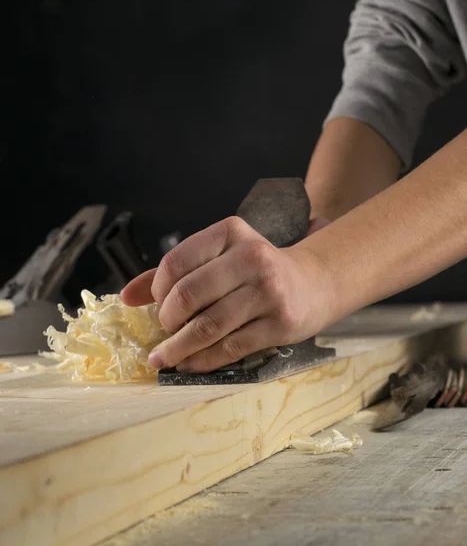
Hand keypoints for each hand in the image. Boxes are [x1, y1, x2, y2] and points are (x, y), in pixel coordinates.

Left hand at [120, 216, 330, 372]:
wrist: (313, 283)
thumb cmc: (255, 271)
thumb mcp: (219, 258)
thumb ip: (173, 273)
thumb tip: (126, 297)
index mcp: (230, 232)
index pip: (176, 261)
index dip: (157, 290)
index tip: (159, 306)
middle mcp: (252, 257)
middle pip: (189, 294)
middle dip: (167, 320)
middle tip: (165, 330)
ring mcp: (269, 291)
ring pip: (209, 325)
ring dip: (178, 348)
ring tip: (163, 358)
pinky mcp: (280, 323)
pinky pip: (230, 347)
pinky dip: (203, 360)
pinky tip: (189, 365)